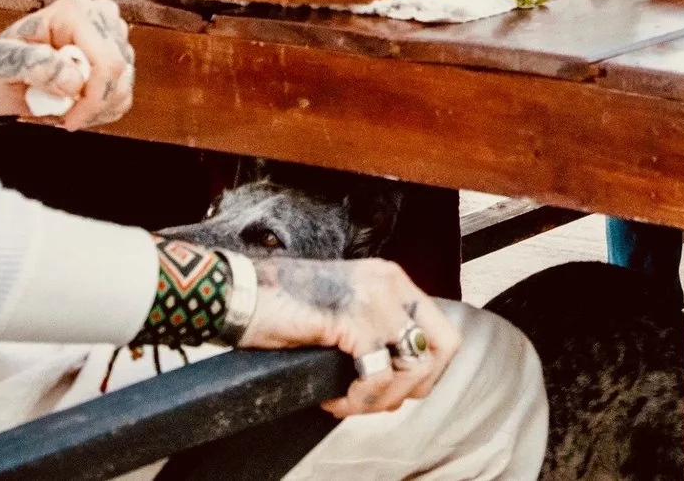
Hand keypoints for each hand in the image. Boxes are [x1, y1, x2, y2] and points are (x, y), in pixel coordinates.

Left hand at [0, 0, 133, 130]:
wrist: (1, 73)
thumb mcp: (4, 63)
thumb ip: (34, 65)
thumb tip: (73, 81)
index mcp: (74, 12)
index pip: (106, 59)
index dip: (93, 97)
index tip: (69, 118)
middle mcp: (98, 17)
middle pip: (119, 72)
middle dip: (94, 104)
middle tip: (64, 115)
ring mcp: (110, 35)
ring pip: (123, 84)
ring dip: (97, 109)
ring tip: (66, 110)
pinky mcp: (116, 55)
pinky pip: (123, 93)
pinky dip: (102, 110)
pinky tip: (78, 108)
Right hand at [241, 256, 462, 417]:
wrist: (239, 293)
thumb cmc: (281, 305)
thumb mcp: (343, 308)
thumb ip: (376, 326)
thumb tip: (400, 375)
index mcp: (392, 279)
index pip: (442, 330)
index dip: (426, 371)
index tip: (394, 389)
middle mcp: (390, 284)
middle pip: (443, 347)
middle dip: (415, 386)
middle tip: (376, 400)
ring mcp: (374, 299)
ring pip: (414, 367)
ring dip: (382, 398)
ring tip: (348, 403)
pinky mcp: (352, 319)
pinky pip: (378, 375)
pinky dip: (358, 399)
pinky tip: (333, 400)